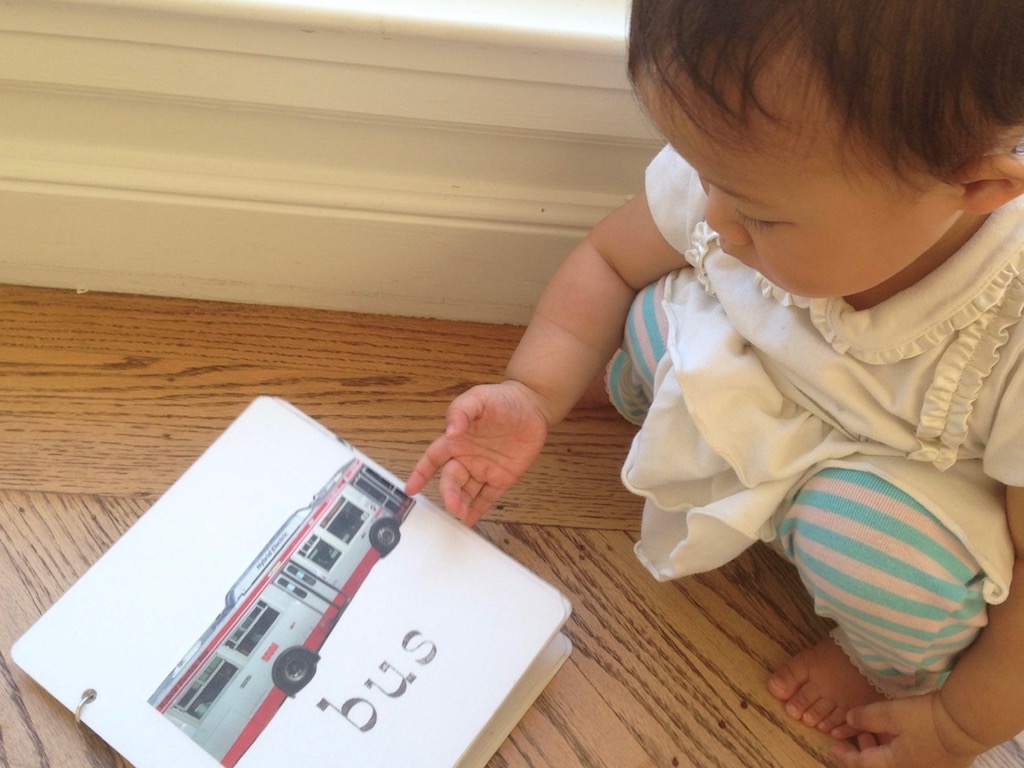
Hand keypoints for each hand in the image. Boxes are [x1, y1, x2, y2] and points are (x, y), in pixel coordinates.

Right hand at [405, 381, 549, 524]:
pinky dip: (479, 509)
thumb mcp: (477, 399)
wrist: (531, 405)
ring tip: (460, 514)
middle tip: (451, 504)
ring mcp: (484, 469)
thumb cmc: (501, 399)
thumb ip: (461, 412)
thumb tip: (451, 431)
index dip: (421, 473)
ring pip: (467, 492)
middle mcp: (467, 458)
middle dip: (449, 493)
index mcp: (456, 441)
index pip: (433, 459)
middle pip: (451, 480)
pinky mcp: (502, 477)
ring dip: (461, 504)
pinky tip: (470, 519)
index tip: (411, 488)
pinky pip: (488, 496)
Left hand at [833, 692, 986, 767]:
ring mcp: (930, 767)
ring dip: (884, 747)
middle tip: (858, 736)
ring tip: (877, 730)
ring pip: (898, 760)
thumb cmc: (926, 719)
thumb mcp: (890, 714)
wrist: (968, 722)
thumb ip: (866, 718)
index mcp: (896, 765)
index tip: (834, 747)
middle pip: (882, 764)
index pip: (863, 764)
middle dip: (866, 751)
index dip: (846, 756)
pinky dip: (901, 746)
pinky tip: (900, 731)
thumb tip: (849, 719)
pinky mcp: (944, 761)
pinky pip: (914, 756)